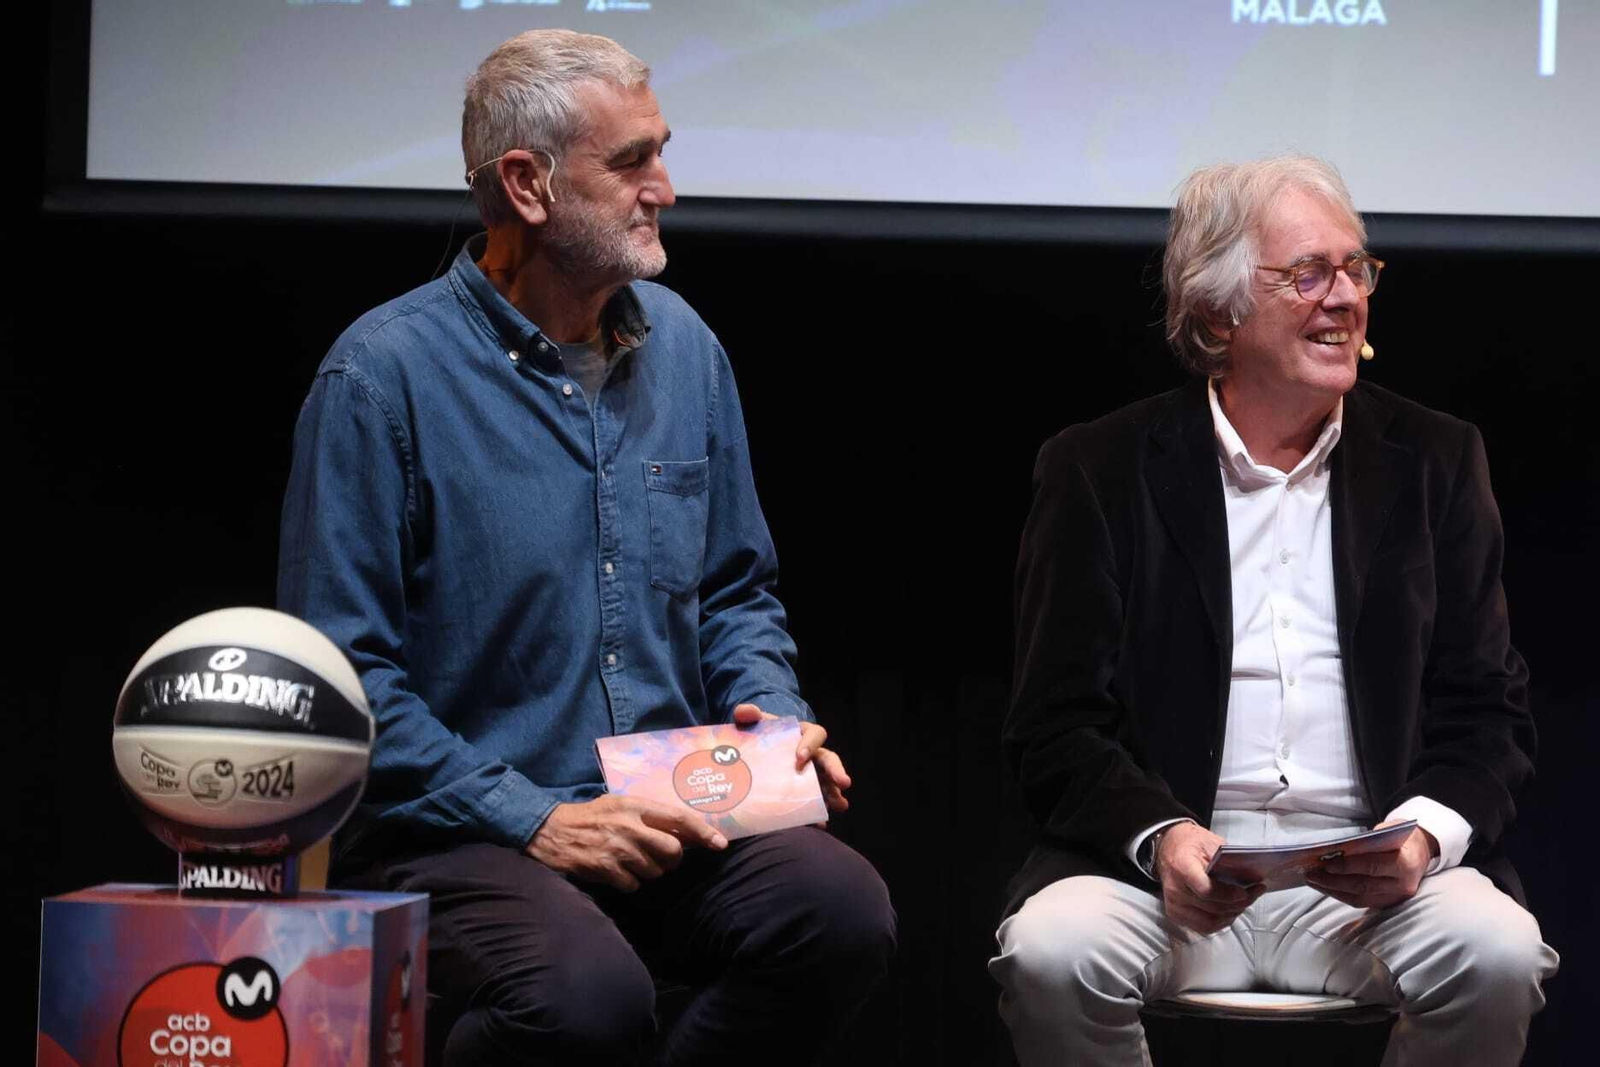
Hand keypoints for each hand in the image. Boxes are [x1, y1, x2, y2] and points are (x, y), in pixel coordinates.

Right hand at [527, 795, 727, 891]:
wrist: (551, 831)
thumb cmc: (592, 817)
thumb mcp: (620, 805)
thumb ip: (649, 816)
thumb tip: (684, 834)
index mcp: (636, 806)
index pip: (679, 819)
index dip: (703, 832)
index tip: (720, 843)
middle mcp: (630, 826)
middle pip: (673, 851)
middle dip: (672, 860)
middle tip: (661, 858)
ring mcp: (617, 849)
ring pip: (655, 871)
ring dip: (648, 871)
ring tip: (630, 861)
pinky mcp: (605, 868)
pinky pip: (634, 885)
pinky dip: (629, 882)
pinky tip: (616, 871)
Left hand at [732, 703, 850, 811]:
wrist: (751, 753)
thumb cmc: (758, 735)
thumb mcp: (752, 724)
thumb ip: (747, 715)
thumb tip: (746, 711)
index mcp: (801, 735)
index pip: (815, 735)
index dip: (810, 744)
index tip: (800, 758)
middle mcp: (811, 755)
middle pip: (829, 760)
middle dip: (836, 770)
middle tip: (843, 783)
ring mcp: (810, 775)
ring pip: (827, 783)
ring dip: (835, 794)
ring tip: (841, 805)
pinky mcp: (804, 794)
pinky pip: (814, 803)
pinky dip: (817, 814)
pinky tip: (820, 823)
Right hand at [1157, 822, 1263, 933]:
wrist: (1167, 848)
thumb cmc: (1189, 843)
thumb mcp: (1209, 841)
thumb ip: (1226, 860)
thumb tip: (1249, 877)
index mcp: (1182, 867)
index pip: (1206, 891)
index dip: (1228, 895)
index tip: (1245, 892)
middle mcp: (1175, 889)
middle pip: (1212, 908)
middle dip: (1238, 904)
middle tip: (1254, 893)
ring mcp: (1174, 905)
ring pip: (1210, 922)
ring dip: (1231, 915)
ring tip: (1244, 903)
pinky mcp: (1175, 914)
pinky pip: (1203, 927)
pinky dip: (1220, 922)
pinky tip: (1230, 911)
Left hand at [1306, 820, 1436, 908]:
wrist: (1421, 852)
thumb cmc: (1400, 837)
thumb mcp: (1388, 831)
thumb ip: (1367, 842)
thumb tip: (1336, 851)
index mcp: (1405, 863)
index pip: (1372, 866)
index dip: (1347, 866)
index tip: (1325, 864)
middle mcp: (1403, 885)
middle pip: (1363, 885)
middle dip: (1333, 881)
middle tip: (1311, 874)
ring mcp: (1397, 897)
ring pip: (1360, 898)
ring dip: (1333, 890)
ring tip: (1313, 881)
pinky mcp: (1389, 904)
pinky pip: (1362, 902)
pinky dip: (1342, 895)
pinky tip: (1327, 887)